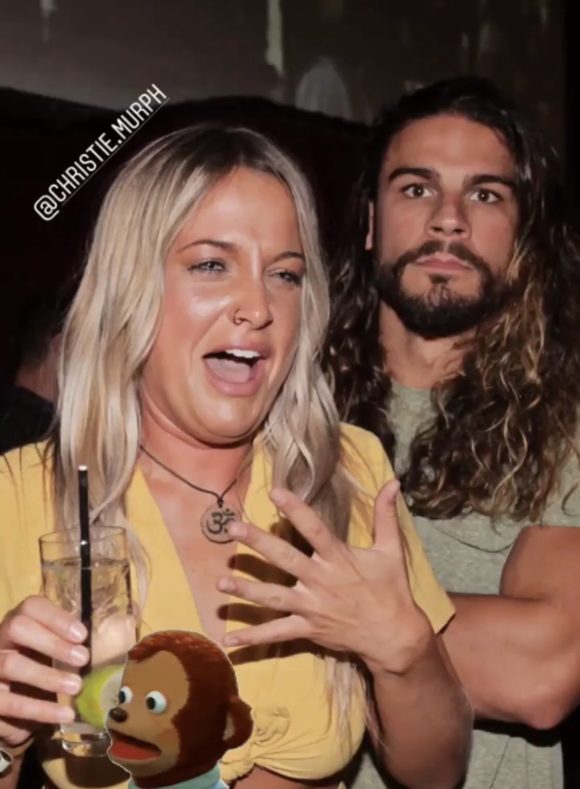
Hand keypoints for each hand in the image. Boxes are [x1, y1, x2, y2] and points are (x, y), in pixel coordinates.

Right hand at [0, 596, 88, 749]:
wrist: (13, 713)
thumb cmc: (41, 672)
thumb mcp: (55, 653)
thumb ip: (74, 640)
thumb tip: (122, 626)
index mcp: (19, 622)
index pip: (31, 606)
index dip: (57, 617)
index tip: (82, 635)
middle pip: (17, 627)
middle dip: (52, 641)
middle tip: (82, 658)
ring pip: (11, 664)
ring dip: (47, 676)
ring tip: (76, 686)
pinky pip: (11, 703)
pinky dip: (41, 709)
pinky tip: (65, 714)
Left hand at [217, 480, 432, 674]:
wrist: (394, 636)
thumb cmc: (391, 589)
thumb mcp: (391, 550)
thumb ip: (386, 515)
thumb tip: (392, 483)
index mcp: (340, 559)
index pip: (315, 529)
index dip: (295, 510)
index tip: (274, 492)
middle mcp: (322, 581)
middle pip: (286, 559)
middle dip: (259, 543)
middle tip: (233, 529)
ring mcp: (313, 607)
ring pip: (274, 597)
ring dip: (247, 590)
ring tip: (221, 582)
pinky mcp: (309, 628)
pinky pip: (278, 633)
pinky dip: (253, 638)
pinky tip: (229, 640)